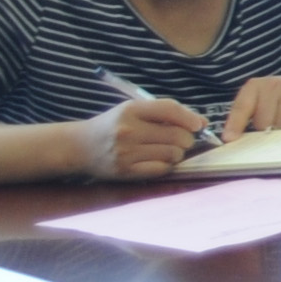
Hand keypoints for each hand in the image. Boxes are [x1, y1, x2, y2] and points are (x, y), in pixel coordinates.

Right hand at [80, 97, 202, 178]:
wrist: (78, 146)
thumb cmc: (113, 126)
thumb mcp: (134, 110)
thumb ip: (166, 112)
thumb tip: (201, 122)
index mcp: (130, 110)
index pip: (170, 110)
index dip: (190, 118)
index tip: (198, 125)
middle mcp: (128, 130)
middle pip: (177, 135)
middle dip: (186, 138)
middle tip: (180, 140)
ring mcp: (126, 152)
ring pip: (173, 154)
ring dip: (177, 153)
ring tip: (167, 149)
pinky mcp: (125, 171)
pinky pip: (162, 169)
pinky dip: (166, 165)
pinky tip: (158, 160)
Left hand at [222, 72, 280, 136]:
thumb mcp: (263, 102)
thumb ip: (248, 117)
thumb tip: (234, 140)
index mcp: (254, 86)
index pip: (241, 107)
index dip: (235, 124)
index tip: (229, 139)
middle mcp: (271, 84)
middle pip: (263, 121)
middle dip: (268, 130)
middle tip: (277, 126)